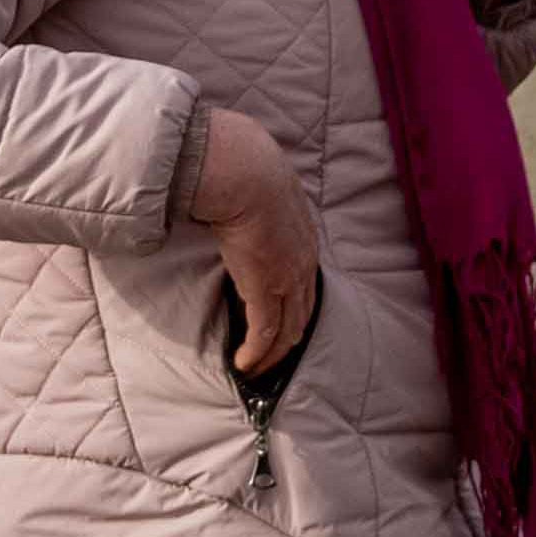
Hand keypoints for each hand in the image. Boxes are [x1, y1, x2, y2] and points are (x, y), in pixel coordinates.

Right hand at [179, 104, 322, 380]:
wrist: (244, 171)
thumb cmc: (244, 167)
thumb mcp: (259, 183)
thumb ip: (252, 196)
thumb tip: (231, 189)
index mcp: (304, 236)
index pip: (305, 281)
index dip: (294, 305)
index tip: (280, 321)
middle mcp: (304, 262)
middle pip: (302, 312)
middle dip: (287, 339)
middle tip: (271, 358)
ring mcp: (289, 279)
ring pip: (287, 330)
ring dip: (272, 354)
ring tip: (256, 369)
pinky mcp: (268, 291)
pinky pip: (265, 333)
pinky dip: (256, 353)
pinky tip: (244, 365)